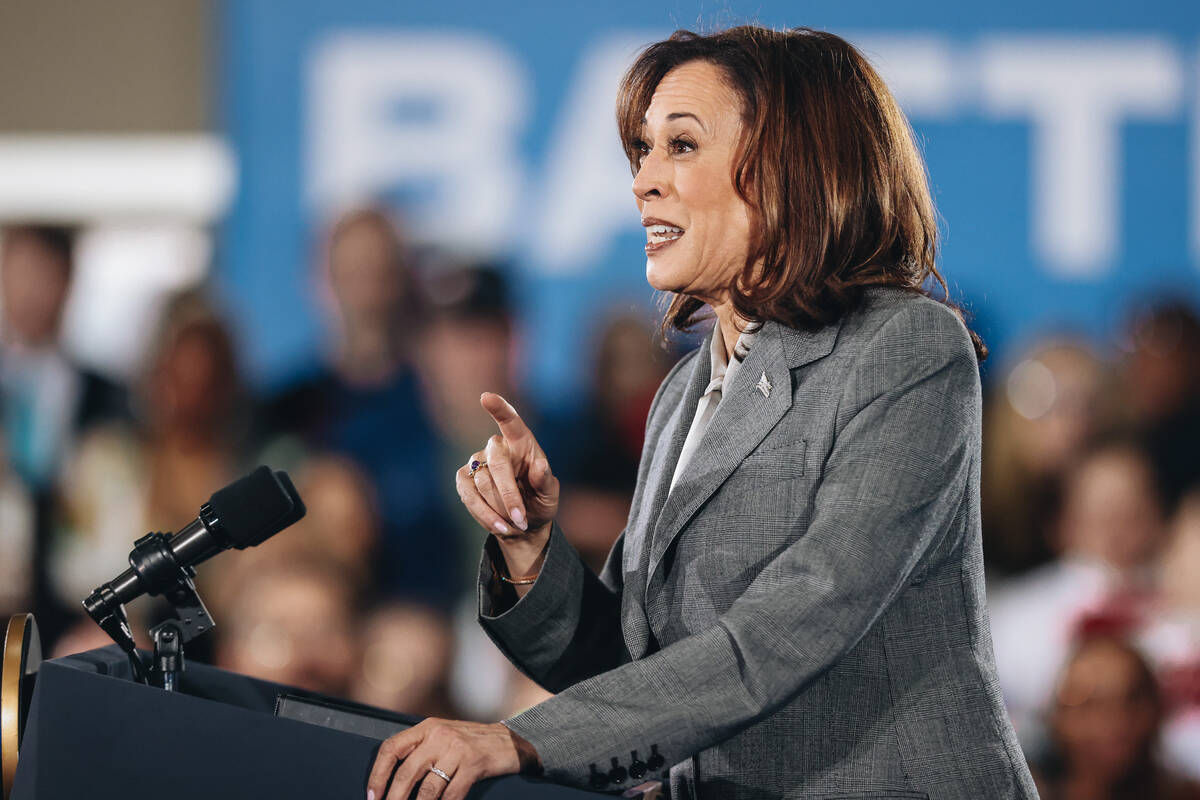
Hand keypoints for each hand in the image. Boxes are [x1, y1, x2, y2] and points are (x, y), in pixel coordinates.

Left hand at [366, 718, 530, 799]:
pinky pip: (451, 795)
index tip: (372, 795)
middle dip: (393, 799)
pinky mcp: (474, 765)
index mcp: (427, 728)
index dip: (377, 774)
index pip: (392, 748)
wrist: (510, 742)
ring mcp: (458, 750)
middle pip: (407, 772)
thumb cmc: (472, 743)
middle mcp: (440, 735)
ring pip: (428, 788)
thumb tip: (390, 778)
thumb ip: (421, 749)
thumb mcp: (444, 736)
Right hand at [457, 392, 558, 539]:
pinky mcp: (464, 480)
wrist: (522, 524)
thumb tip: (540, 466)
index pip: (511, 422)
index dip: (499, 409)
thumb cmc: (540, 502)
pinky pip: (469, 495)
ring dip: (500, 508)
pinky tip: (499, 525)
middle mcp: (497, 448)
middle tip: (521, 518)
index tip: (486, 397)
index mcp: (522, 443)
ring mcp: (478, 462)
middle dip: (509, 494)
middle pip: (498, 462)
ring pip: (483, 482)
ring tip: (516, 524)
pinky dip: (484, 514)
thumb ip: (546, 481)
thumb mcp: (550, 496)